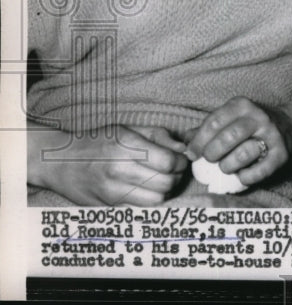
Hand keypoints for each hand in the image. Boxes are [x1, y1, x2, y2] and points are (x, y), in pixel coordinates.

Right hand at [30, 125, 188, 205]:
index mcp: (125, 146)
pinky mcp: (106, 208)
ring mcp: (110, 192)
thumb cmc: (98, 142)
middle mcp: (118, 170)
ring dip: (164, 192)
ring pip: (155, 201)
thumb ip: (160, 136)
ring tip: (160, 182)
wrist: (59, 161)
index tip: (180, 159)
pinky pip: (139, 210)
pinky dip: (148, 203)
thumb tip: (184, 149)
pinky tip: (145, 192)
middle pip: (165, 183)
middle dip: (175, 177)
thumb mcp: (129, 129)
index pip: (168, 162)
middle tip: (173, 172)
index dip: (180, 162)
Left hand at [184, 97, 291, 187]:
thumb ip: (208, 127)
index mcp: (242, 105)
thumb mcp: (232, 118)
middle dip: (212, 154)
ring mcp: (272, 135)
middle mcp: (258, 117)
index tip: (192, 154)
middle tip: (210, 160)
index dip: (198, 142)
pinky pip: (259, 171)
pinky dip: (246, 177)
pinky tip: (241, 175)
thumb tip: (183, 140)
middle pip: (227, 137)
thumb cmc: (253, 124)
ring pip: (243, 154)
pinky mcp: (282, 154)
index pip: (213, 122)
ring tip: (226, 167)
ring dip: (228, 166)